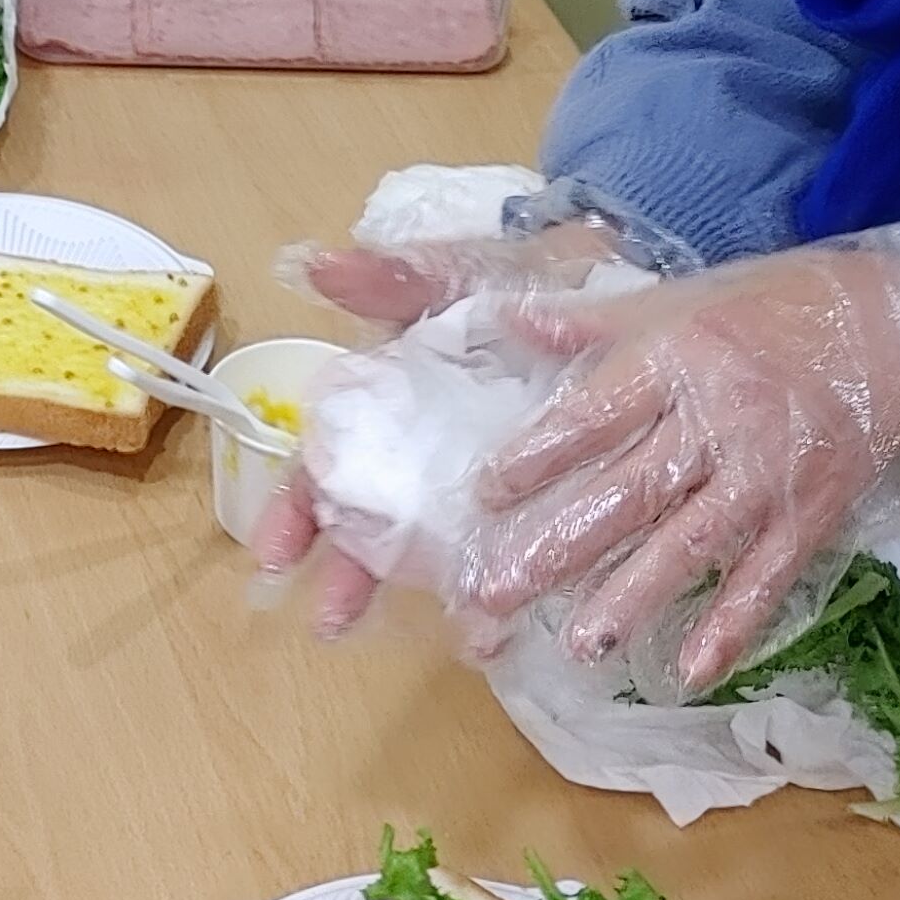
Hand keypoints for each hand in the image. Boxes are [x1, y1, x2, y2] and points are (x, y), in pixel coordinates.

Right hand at [251, 218, 631, 632]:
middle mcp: (425, 455)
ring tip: (447, 633)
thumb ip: (393, 277)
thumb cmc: (529, 279)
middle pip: (368, 524)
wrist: (625, 278)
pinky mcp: (547, 503)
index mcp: (390, 406)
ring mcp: (483, 487)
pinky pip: (517, 555)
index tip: (275, 554)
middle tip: (331, 620)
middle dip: (346, 575)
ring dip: (433, 597)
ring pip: (438, 553)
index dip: (294, 509)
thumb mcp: (462, 274)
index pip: (324, 466)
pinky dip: (504, 598)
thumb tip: (310, 266)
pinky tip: (505, 633)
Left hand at [457, 247, 899, 689]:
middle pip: (630, 490)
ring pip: (691, 543)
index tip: (485, 497)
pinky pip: (765, 578)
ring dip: (634, 597)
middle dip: (561, 546)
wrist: (898, 335)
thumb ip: (593, 324)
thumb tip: (509, 321)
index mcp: (679, 359)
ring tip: (580, 646)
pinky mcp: (810, 516)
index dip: (539, 456)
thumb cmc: (772, 310)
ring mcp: (766, 475)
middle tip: (497, 595)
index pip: (596, 415)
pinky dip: (731, 625)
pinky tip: (690, 670)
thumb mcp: (679, 300)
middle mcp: (719, 421)